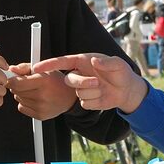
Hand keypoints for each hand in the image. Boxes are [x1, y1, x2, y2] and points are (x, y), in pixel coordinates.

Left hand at [7, 63, 77, 119]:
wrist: (69, 96)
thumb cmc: (56, 81)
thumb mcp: (43, 68)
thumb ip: (25, 67)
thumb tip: (11, 69)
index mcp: (44, 80)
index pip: (16, 83)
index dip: (10, 80)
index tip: (10, 79)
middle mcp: (43, 95)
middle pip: (15, 91)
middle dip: (17, 86)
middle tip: (26, 83)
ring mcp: (41, 107)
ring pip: (18, 99)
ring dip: (21, 94)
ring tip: (33, 91)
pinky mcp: (40, 115)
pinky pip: (21, 108)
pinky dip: (25, 103)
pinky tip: (35, 99)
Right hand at [33, 53, 147, 113]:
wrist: (126, 90)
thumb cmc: (121, 73)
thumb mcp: (118, 64)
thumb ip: (107, 62)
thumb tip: (94, 61)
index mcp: (82, 62)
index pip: (61, 62)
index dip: (48, 64)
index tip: (36, 68)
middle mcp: (79, 74)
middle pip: (69, 80)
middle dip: (82, 82)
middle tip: (97, 83)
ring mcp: (81, 89)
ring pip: (78, 93)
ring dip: (93, 92)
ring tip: (104, 88)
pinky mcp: (85, 100)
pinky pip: (85, 103)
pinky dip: (96, 100)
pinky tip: (103, 96)